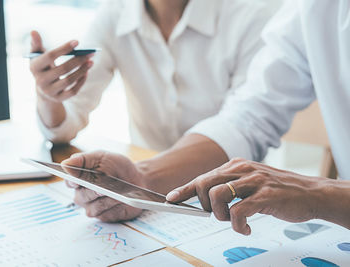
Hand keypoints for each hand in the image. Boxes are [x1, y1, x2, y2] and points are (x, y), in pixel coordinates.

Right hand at [29, 30, 93, 102]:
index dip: (64, 48)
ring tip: (91, 62)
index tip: (77, 42)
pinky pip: (73, 91)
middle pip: (62, 69)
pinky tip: (86, 72)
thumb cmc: (42, 67)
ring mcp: (50, 91)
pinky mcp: (59, 99)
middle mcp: (40, 81)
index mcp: (34, 67)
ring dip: (82, 70)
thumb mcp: (37, 56)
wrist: (43, 89)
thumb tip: (34, 31)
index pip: (50, 56)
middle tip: (90, 53)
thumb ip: (36, 44)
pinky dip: (81, 81)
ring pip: (69, 80)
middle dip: (78, 60)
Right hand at [61, 151, 143, 221]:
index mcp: (78, 179)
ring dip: (106, 199)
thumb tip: (65, 164)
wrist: (136, 179)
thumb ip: (84, 160)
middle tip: (102, 187)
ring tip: (117, 193)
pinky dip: (114, 207)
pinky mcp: (105, 216)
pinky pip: (106, 214)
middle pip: (82, 196)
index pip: (69, 181)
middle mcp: (82, 195)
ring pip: (94, 207)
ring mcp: (93, 207)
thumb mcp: (102, 157)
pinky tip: (121, 200)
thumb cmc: (117, 167)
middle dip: (93, 191)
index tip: (78, 180)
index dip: (72, 181)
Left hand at [166, 158, 328, 234]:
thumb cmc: (276, 189)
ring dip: (220, 215)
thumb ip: (229, 185)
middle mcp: (241, 169)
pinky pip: (238, 212)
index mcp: (234, 165)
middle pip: (204, 184)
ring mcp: (253, 181)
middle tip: (215, 214)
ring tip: (233, 221)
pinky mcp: (264, 195)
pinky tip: (245, 228)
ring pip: (217, 196)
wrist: (309, 192)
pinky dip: (237, 225)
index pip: (202, 177)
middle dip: (203, 204)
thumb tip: (205, 198)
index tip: (171, 199)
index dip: (184, 189)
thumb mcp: (249, 181)